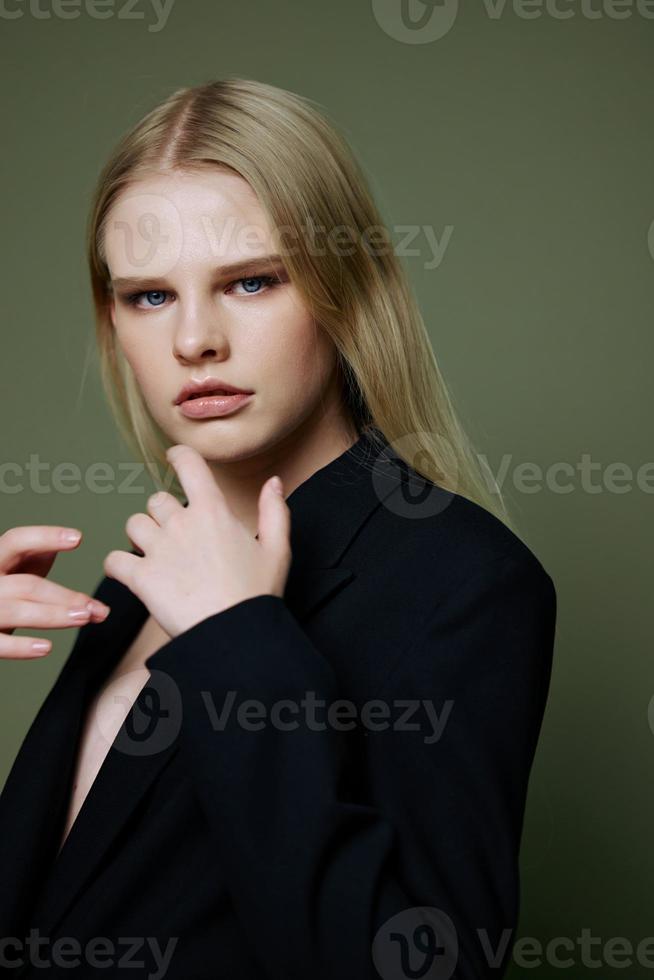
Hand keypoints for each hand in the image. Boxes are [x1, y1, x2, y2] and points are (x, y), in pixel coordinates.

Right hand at [0, 525, 111, 658]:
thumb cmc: (0, 593)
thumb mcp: (13, 568)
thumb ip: (37, 554)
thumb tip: (72, 537)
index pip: (15, 541)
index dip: (45, 537)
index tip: (77, 538)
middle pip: (26, 584)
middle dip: (64, 596)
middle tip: (95, 607)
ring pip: (15, 611)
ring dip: (52, 616)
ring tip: (84, 618)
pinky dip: (21, 647)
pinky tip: (46, 647)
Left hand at [103, 443, 291, 638]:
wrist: (234, 635)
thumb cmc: (257, 595)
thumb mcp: (278, 550)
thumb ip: (274, 511)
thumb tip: (274, 482)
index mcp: (214, 511)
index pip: (189, 465)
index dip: (179, 456)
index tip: (174, 456)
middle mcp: (182, 523)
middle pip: (157, 500)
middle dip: (163, 514)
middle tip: (176, 536)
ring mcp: (158, 549)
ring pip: (134, 525)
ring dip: (141, 536)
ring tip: (156, 556)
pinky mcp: (141, 578)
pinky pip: (114, 560)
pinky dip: (119, 566)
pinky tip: (132, 575)